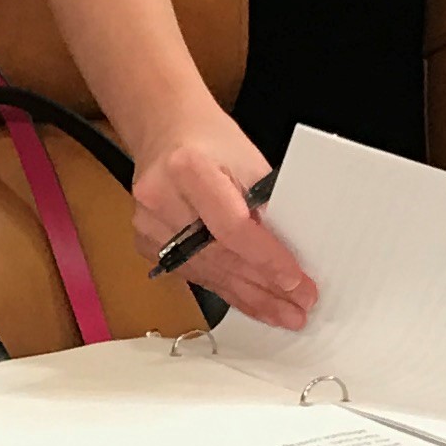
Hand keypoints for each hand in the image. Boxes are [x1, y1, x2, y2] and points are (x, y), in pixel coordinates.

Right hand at [129, 117, 315, 332]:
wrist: (167, 131)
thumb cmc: (212, 142)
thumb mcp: (249, 161)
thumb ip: (267, 206)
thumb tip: (293, 255)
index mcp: (187, 168)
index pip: (232, 227)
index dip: (266, 259)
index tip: (296, 282)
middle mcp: (160, 199)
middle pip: (220, 257)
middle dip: (264, 286)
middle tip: (299, 308)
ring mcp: (148, 225)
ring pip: (207, 273)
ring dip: (249, 297)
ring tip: (283, 314)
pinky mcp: (146, 244)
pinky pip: (193, 274)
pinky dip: (226, 289)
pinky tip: (252, 302)